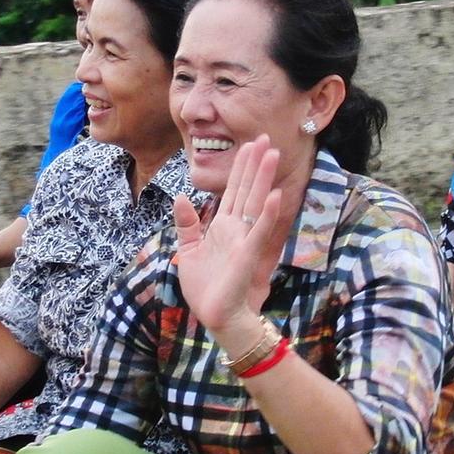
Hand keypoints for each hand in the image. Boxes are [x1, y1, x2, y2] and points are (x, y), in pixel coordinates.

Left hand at [173, 135, 284, 338]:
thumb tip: (179, 197)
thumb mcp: (188, 252)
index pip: (233, 191)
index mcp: (223, 227)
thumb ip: (187, 225)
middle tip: (265, 137)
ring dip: (263, 179)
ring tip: (272, 154)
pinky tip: (274, 195)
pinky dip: (267, 214)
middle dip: (255, 164)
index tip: (248, 145)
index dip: (240, 168)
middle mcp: (237, 229)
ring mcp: (244, 240)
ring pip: (256, 203)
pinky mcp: (248, 256)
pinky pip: (260, 232)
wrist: (215, 316)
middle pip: (247, 189)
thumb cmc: (205, 289)